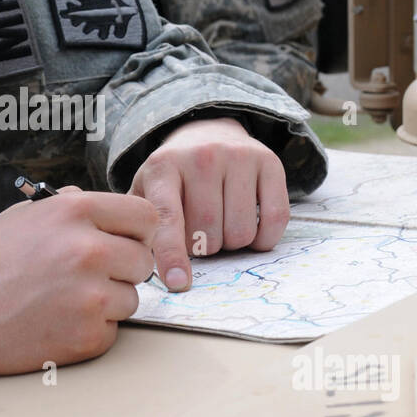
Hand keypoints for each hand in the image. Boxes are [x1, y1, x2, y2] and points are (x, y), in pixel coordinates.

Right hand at [0, 188, 157, 403]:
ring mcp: (90, 296)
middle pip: (144, 259)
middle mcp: (88, 250)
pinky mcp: (87, 337)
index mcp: (74, 211)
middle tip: (89, 278)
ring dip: (107, 303)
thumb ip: (66, 206)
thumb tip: (95, 199)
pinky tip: (55, 324)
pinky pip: (112, 332)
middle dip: (123, 269)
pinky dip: (91, 332)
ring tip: (63, 302)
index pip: (146, 215)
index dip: (137, 232)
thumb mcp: (20, 217)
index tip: (126, 243)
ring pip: (131, 298)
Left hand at [128, 116, 288, 291]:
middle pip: (208, 234)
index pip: (168, 219)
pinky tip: (251, 225)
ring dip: (232, 243)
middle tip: (199, 232)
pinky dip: (264, 237)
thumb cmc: (173, 177)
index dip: (173, 255)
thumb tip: (143, 264)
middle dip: (203, 249)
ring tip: (221, 223)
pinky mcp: (269, 161)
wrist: (205, 133)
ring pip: (241, 232)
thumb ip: (141, 226)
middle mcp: (201, 156)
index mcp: (163, 167)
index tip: (178, 283)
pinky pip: (275, 220)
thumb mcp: (146, 191)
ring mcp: (238, 156)